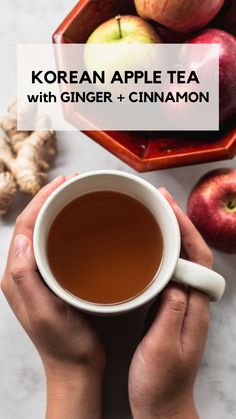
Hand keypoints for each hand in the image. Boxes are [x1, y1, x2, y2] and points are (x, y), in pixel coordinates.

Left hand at [1, 176, 104, 418]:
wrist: (76, 367)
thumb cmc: (63, 344)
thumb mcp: (43, 313)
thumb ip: (25, 278)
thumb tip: (21, 238)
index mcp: (16, 276)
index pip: (24, 227)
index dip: (40, 201)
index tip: (61, 184)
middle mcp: (24, 272)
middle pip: (32, 225)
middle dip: (49, 200)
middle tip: (71, 184)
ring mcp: (39, 275)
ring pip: (44, 233)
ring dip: (57, 211)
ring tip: (75, 196)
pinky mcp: (54, 279)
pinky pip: (55, 245)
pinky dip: (66, 228)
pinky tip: (81, 224)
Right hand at [128, 188, 211, 418]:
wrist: (161, 406)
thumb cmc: (161, 382)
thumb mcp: (164, 349)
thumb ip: (172, 312)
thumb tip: (174, 278)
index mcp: (194, 308)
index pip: (198, 258)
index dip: (186, 230)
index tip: (167, 208)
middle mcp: (191, 301)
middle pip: (191, 252)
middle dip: (178, 222)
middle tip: (158, 200)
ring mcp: (179, 303)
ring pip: (179, 259)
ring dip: (169, 233)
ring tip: (152, 213)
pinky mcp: (167, 308)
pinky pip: (166, 271)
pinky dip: (158, 252)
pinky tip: (144, 246)